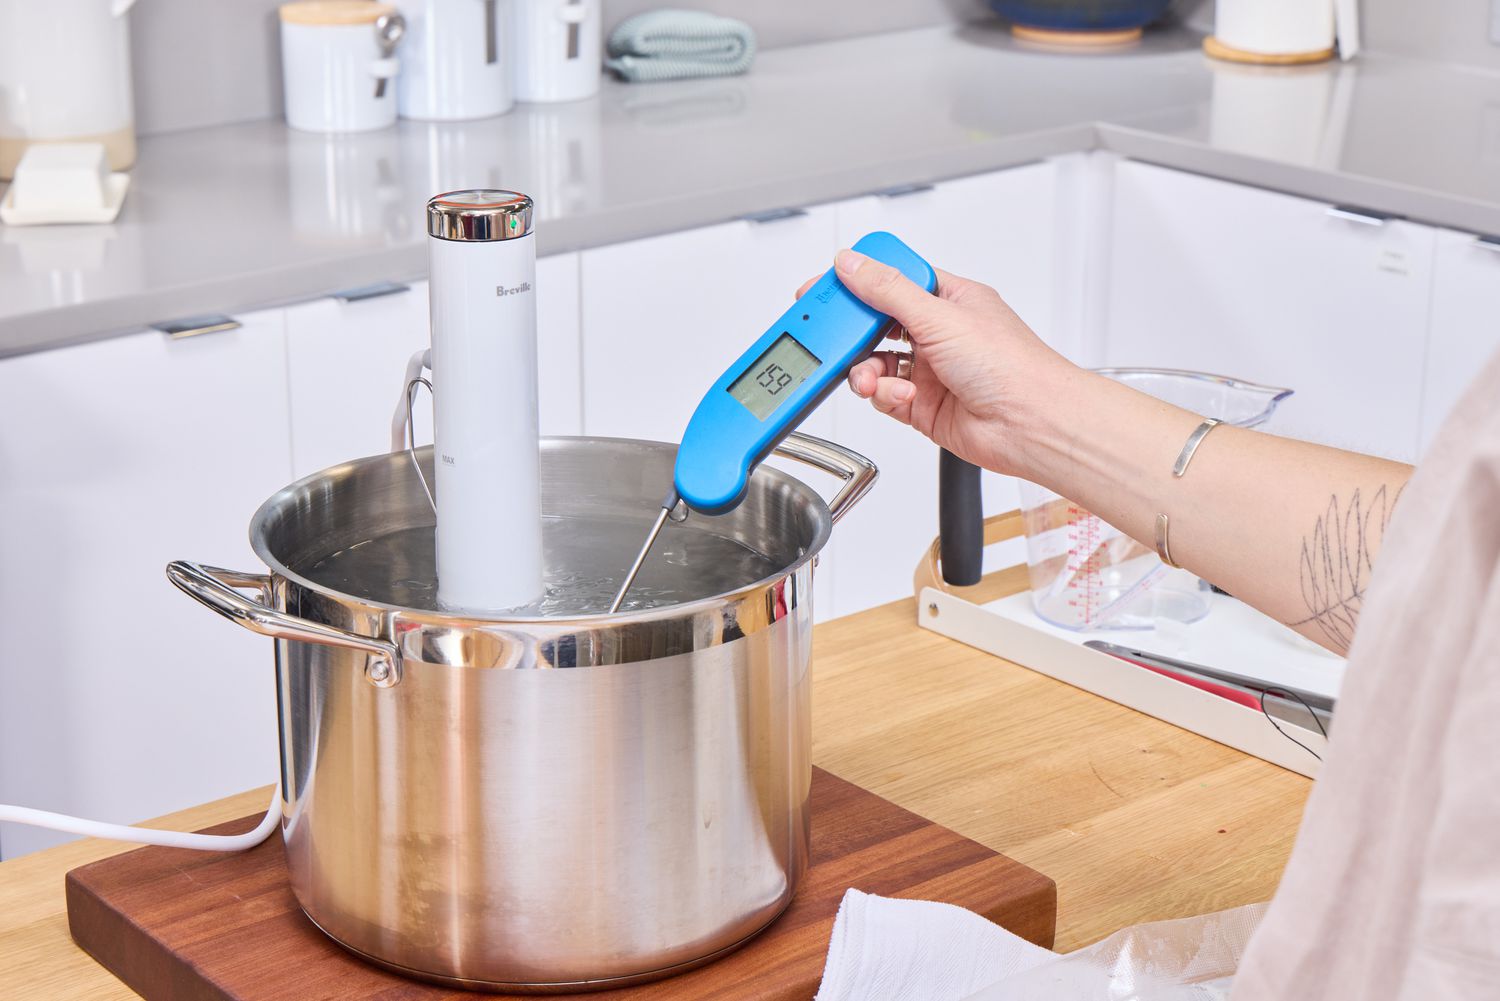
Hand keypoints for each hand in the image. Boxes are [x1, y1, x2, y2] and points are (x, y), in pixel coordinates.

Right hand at [797, 248, 1078, 476]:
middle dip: (853, 331)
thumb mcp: (940, 315)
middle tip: (828, 332)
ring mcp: (930, 371)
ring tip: (867, 375)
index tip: (827, 284)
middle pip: (877, 324)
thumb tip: (854, 264)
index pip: (893, 280)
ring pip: (875, 363)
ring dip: (864, 369)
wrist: (1030, 425)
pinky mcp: (922, 406)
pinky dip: (883, 395)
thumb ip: (888, 290)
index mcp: (949, 300)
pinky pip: (883, 395)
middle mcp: (939, 334)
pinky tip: (898, 394)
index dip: (859, 281)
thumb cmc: (1011, 366)